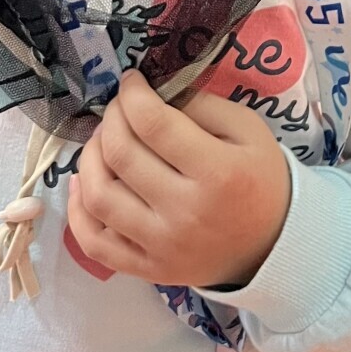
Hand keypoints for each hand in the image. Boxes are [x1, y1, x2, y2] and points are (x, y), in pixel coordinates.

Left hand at [68, 71, 290, 289]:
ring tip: (103, 140)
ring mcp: (162, 246)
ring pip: (99, 196)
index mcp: (217, 173)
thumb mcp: (249, 131)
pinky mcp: (148, 269)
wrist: (273, 247)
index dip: (132, 94)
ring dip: (89, 156)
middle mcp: (184, 213)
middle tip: (119, 109)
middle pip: (121, 155)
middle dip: (111, 118)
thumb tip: (153, 91)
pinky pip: (94, 243)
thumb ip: (202, 104)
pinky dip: (78, 210)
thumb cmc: (260, 181)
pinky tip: (83, 182)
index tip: (131, 82)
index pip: (153, 123)